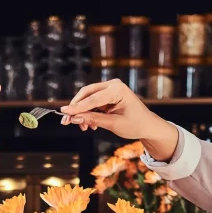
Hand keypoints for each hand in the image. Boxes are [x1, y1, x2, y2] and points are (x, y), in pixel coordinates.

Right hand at [60, 80, 179, 160]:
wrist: (147, 125)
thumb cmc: (135, 124)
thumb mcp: (114, 124)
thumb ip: (93, 119)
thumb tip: (74, 118)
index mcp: (118, 90)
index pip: (93, 98)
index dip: (77, 107)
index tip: (64, 113)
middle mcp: (113, 85)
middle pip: (86, 93)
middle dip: (76, 108)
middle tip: (66, 121)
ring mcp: (110, 88)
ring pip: (87, 97)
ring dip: (82, 112)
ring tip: (83, 127)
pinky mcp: (107, 94)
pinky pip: (92, 101)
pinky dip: (88, 112)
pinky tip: (89, 124)